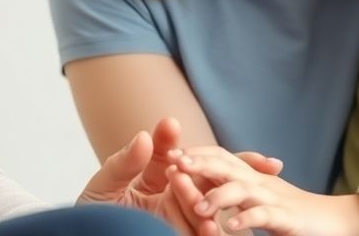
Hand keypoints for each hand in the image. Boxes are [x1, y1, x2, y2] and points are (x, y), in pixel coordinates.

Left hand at [79, 118, 284, 234]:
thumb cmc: (93, 216)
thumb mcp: (106, 186)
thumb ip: (125, 161)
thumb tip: (146, 134)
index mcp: (166, 180)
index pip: (197, 162)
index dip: (216, 153)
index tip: (226, 132)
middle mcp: (180, 200)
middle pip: (214, 183)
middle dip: (240, 173)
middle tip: (264, 164)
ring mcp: (182, 223)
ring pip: (209, 211)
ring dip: (215, 203)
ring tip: (211, 204)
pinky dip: (210, 233)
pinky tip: (211, 228)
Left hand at [176, 146, 358, 235]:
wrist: (337, 221)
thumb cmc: (295, 214)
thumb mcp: (261, 199)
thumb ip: (237, 192)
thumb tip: (208, 189)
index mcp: (252, 177)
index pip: (221, 157)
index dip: (197, 154)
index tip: (170, 155)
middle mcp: (261, 183)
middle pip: (227, 165)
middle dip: (200, 163)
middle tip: (173, 163)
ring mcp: (274, 200)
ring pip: (242, 189)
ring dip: (218, 196)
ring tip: (196, 206)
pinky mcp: (286, 219)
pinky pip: (264, 215)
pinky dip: (246, 218)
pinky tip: (229, 227)